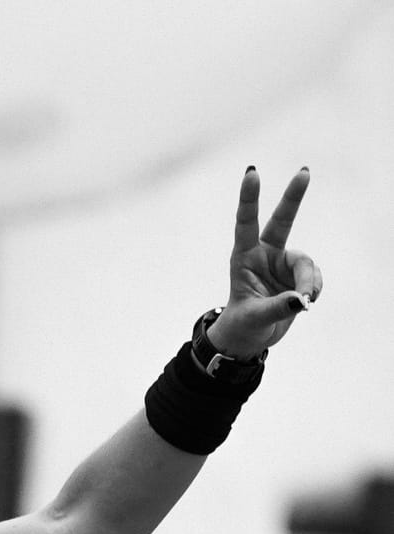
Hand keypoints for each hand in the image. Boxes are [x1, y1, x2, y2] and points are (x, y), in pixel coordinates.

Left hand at [208, 166, 323, 358]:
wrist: (250, 337)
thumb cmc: (243, 325)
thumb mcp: (254, 318)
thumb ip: (277, 308)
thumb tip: (301, 299)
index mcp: (243, 258)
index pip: (246, 224)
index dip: (249, 199)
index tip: (252, 173)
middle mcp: (264, 255)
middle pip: (282, 221)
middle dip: (293, 197)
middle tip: (304, 171)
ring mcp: (283, 263)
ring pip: (306, 263)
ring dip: (308, 282)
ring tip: (303, 303)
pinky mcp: (298, 275)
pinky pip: (314, 277)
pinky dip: (313, 290)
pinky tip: (306, 303)